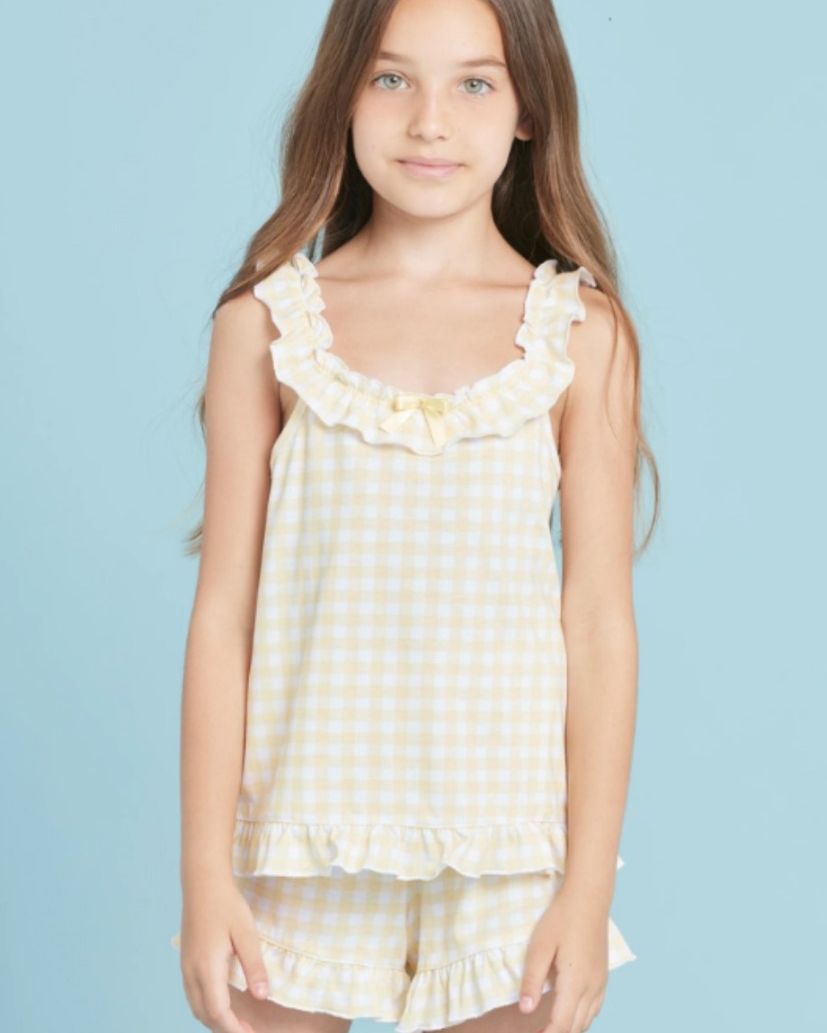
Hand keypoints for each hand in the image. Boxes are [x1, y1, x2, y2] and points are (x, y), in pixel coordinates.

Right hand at [178, 877, 270, 1032]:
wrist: (202, 883)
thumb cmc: (226, 905)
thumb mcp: (246, 933)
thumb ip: (254, 966)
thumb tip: (262, 996)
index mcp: (207, 968)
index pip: (218, 1012)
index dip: (234, 1029)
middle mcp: (191, 972)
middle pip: (205, 1014)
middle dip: (225, 1028)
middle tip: (248, 1031)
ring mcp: (185, 967)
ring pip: (196, 1006)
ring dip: (214, 1019)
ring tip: (236, 1023)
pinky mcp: (185, 960)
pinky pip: (192, 994)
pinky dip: (206, 1006)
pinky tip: (220, 1002)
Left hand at [517, 883, 609, 1032]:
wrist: (589, 899)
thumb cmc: (561, 919)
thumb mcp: (540, 946)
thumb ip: (532, 980)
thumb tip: (525, 1010)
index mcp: (575, 983)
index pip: (562, 1024)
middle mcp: (592, 988)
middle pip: (576, 1026)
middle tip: (539, 1031)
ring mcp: (601, 983)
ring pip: (588, 1020)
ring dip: (570, 1027)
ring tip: (550, 1026)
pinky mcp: (604, 976)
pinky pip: (595, 1008)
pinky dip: (582, 1018)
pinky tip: (571, 1012)